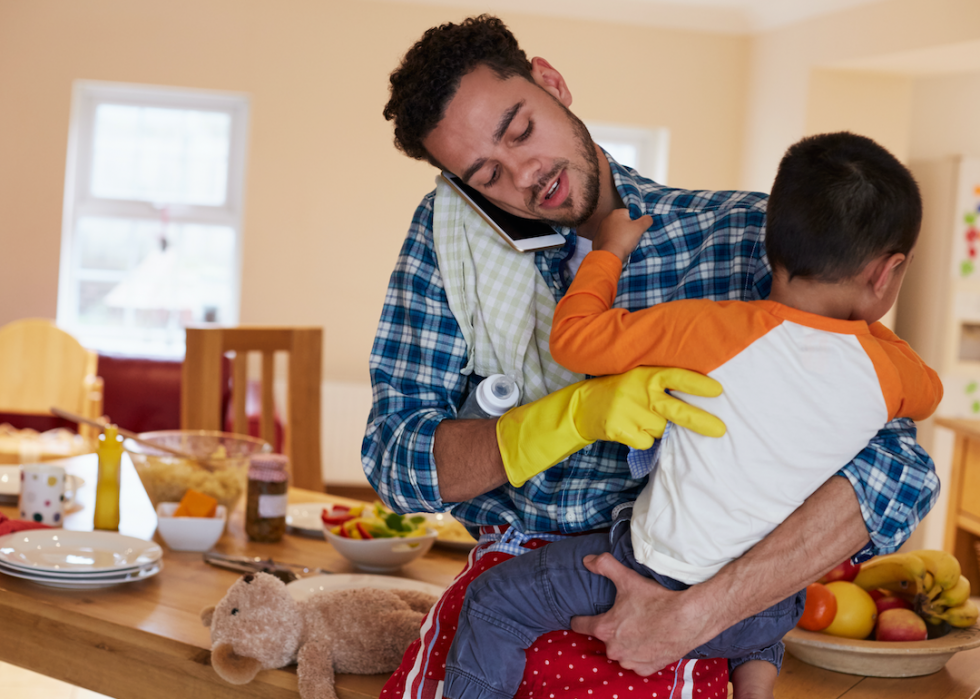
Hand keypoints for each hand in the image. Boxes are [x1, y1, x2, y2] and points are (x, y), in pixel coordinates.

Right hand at [496, 366, 725, 486]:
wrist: (582, 405)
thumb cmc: (620, 391)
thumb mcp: (638, 378)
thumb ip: (661, 385)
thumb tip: (699, 401)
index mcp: (646, 374)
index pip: (676, 377)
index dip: (697, 384)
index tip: (718, 391)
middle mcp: (639, 391)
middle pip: (676, 410)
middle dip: (701, 421)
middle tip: (721, 430)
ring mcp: (629, 411)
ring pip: (661, 430)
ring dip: (656, 430)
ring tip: (640, 419)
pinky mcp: (619, 429)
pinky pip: (646, 442)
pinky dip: (642, 440)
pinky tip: (630, 430)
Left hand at [570, 553, 712, 674]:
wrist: (687, 620)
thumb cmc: (655, 600)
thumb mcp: (628, 579)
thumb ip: (604, 566)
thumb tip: (586, 560)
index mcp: (605, 629)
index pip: (580, 626)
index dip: (580, 619)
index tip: (581, 617)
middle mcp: (614, 649)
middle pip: (604, 639)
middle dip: (612, 630)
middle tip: (626, 618)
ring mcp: (631, 661)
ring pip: (621, 653)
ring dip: (626, 644)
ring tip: (639, 629)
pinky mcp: (647, 669)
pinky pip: (637, 663)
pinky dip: (641, 655)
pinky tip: (649, 642)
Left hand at [592, 210, 651, 262]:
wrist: (610, 255)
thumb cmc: (624, 239)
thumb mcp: (639, 228)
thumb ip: (646, 220)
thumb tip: (648, 218)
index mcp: (616, 213)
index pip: (630, 213)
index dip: (636, 222)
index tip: (638, 230)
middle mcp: (606, 219)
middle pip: (622, 222)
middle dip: (628, 228)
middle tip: (632, 237)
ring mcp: (600, 229)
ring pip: (615, 231)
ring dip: (620, 235)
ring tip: (625, 243)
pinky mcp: (597, 239)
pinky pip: (608, 239)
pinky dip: (613, 242)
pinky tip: (617, 247)